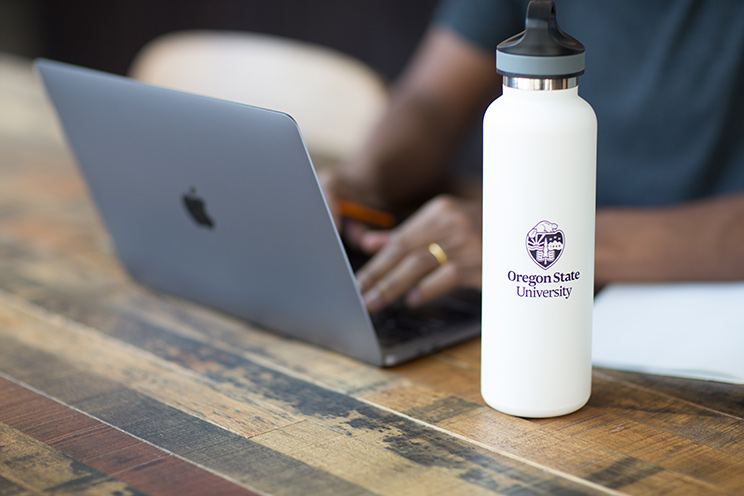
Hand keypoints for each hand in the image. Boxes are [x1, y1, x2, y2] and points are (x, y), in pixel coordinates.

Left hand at [356, 195, 481, 311]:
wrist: (532, 229)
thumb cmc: (483, 231)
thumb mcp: (445, 225)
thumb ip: (407, 235)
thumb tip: (368, 243)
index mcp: (440, 210)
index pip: (399, 239)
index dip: (375, 263)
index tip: (358, 282)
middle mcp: (452, 222)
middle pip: (405, 252)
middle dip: (378, 277)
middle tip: (361, 297)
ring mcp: (468, 241)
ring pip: (420, 265)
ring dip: (394, 287)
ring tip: (376, 303)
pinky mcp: (483, 261)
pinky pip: (447, 276)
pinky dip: (427, 290)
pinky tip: (413, 301)